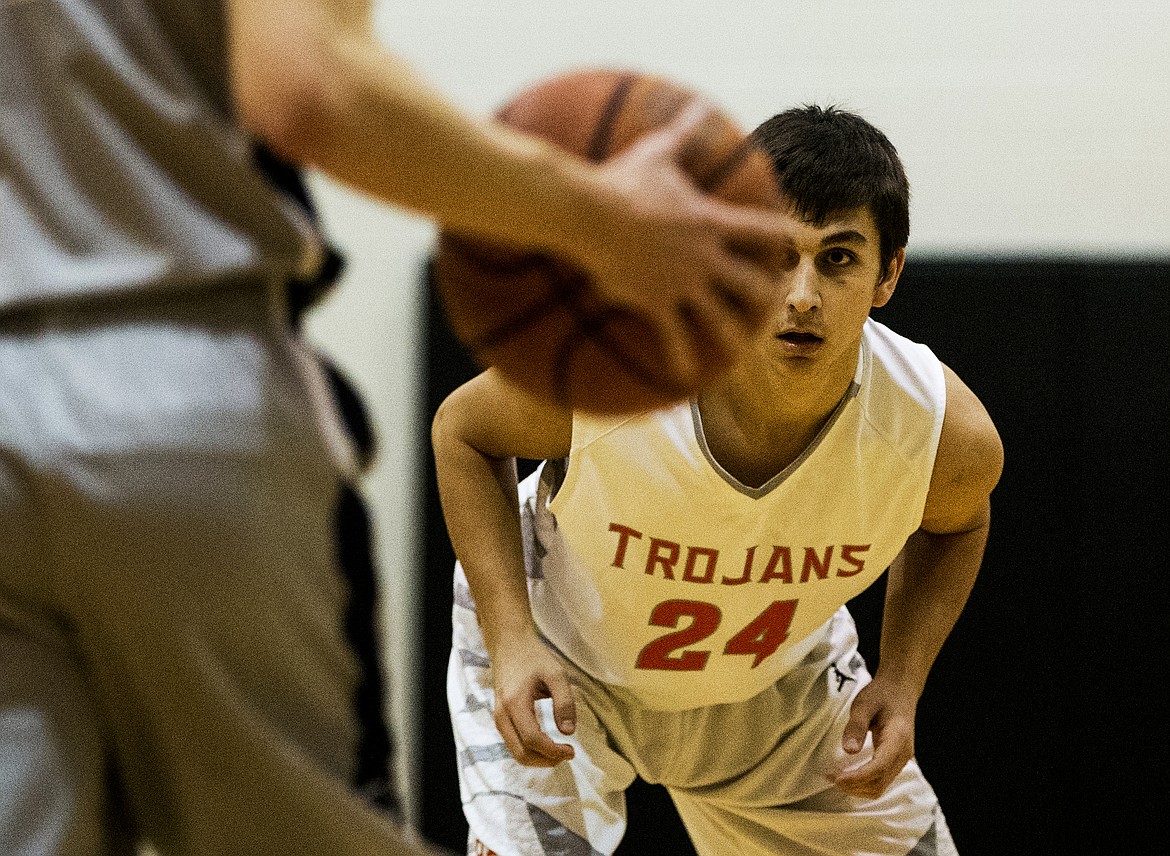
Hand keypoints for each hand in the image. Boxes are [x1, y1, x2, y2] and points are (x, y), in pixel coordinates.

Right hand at [489, 632, 576, 766]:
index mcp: (515, 703)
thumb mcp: (556, 674)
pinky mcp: (501, 719)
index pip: (532, 739)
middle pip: (521, 753)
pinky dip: (530, 751)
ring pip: (516, 752)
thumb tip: (568, 732)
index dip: (553, 751)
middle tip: (568, 753)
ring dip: (538, 759)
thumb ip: (564, 702)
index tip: (571, 750)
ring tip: (559, 752)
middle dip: (546, 760)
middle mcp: (502, 715)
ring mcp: (499, 718)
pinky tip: (547, 745)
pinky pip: (513, 744)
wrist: (509, 645)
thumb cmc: (533, 657)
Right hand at [581, 100, 787, 388]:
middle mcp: (705, 258)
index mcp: (711, 223)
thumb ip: (685, 134)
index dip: (785, 236)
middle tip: (777, 302)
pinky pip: (673, 338)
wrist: (590, 214)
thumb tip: (699, 104)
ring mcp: (682, 285)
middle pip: (752, 284)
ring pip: (720, 320)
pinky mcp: (655, 304)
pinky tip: (686, 376)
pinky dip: (681, 357)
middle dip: (769, 294)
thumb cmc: (621, 180)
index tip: (800, 242)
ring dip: (735, 337)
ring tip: (745, 351)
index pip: (762, 230)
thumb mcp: (657, 151)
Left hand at [833, 675, 917, 799]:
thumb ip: (856, 726)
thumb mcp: (864, 704)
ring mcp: (901, 759)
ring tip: (835, 778)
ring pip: (881, 786)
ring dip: (858, 788)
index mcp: (898, 739)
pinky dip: (864, 783)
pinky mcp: (895, 761)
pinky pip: (881, 780)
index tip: (836, 778)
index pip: (878, 768)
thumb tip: (849, 750)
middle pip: (880, 782)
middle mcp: (903, 754)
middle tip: (830, 778)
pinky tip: (848, 776)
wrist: (900, 690)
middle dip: (854, 786)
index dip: (857, 778)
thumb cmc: (881, 695)